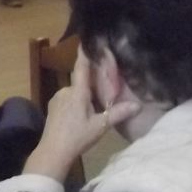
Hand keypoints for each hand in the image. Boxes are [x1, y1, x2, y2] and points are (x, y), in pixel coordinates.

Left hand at [23, 51, 140, 180]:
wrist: (53, 150)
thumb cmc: (78, 136)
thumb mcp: (100, 126)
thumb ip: (117, 113)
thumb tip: (138, 105)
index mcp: (77, 92)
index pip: (81, 68)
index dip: (84, 54)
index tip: (84, 40)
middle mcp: (65, 90)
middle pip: (81, 83)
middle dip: (91, 86)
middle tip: (103, 93)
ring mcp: (57, 98)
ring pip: (74, 93)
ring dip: (84, 97)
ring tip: (94, 110)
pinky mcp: (53, 106)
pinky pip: (67, 99)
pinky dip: (76, 103)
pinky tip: (81, 116)